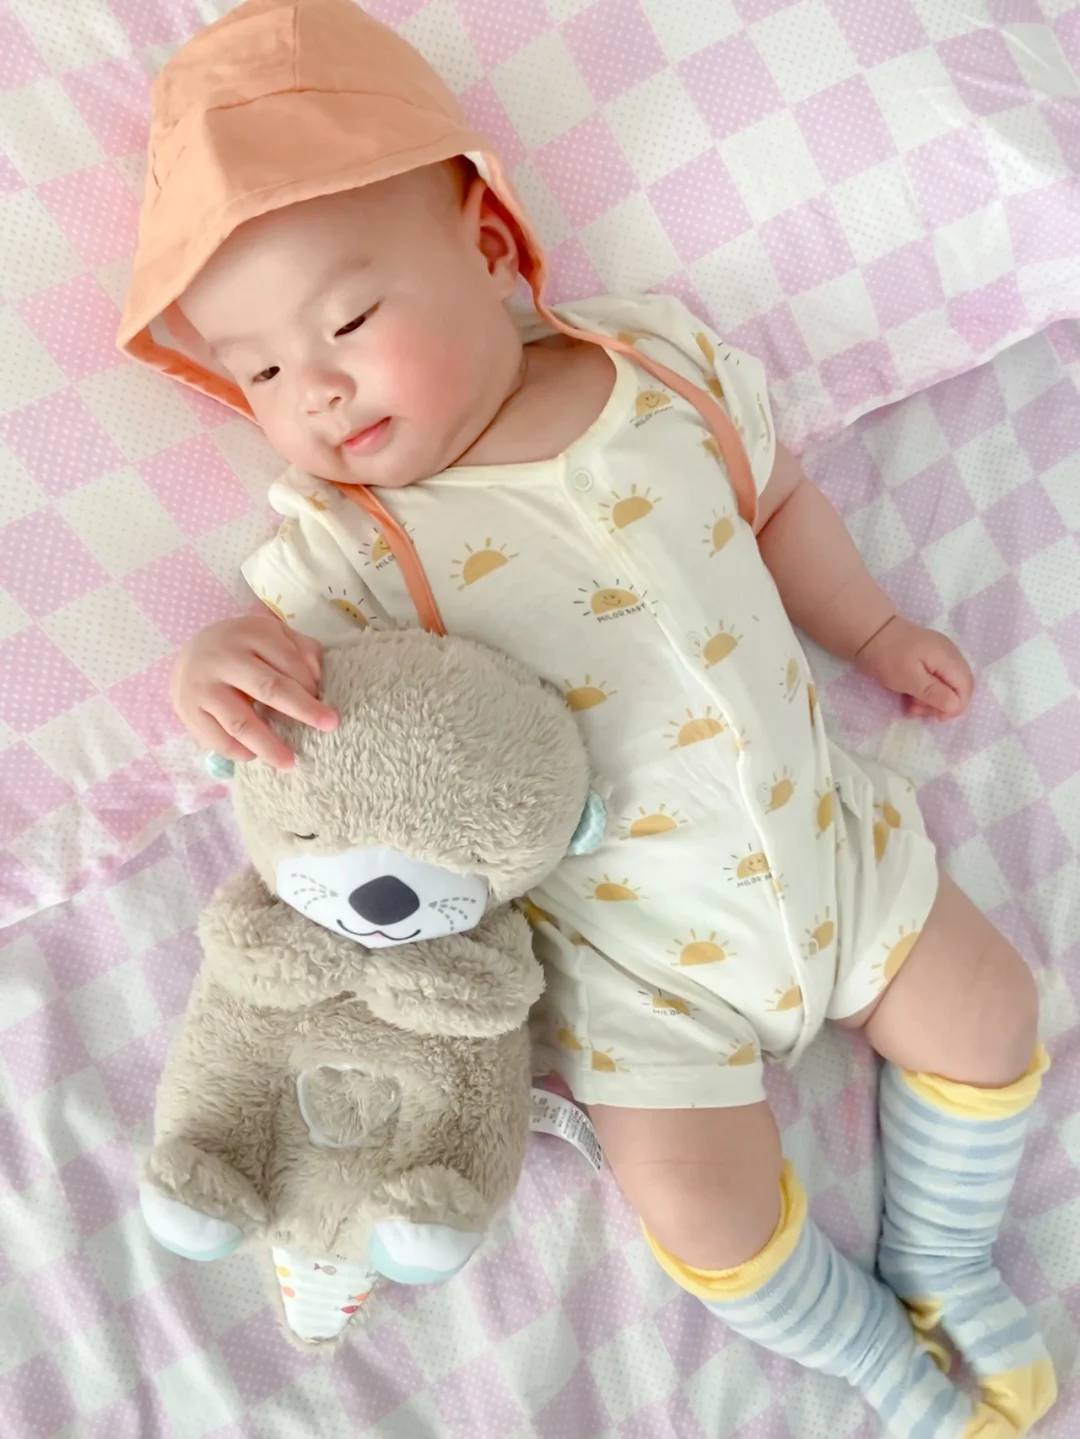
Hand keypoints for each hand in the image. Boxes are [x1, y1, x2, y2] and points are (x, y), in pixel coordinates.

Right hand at [171, 613, 337, 768]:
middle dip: (302, 710)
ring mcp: (202, 685)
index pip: (289, 661)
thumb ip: (302, 651)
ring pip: (239, 721)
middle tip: (329, 726)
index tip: (324, 703)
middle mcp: (223, 658)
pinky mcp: (187, 710)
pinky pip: (215, 738)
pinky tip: (253, 756)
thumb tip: (318, 681)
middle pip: (268, 688)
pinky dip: (236, 752)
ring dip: (268, 745)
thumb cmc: (246, 650)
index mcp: (250, 634)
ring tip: (289, 762)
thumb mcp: (274, 637)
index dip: (310, 684)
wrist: (192, 654)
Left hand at [855, 616, 973, 720]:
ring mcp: (940, 653)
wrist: (869, 631)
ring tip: (910, 705)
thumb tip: (956, 706)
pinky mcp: (930, 655)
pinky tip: (910, 696)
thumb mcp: (909, 679)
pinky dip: (926, 689)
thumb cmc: (887, 656)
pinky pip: (937, 677)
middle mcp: (950, 653)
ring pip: (948, 683)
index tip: (936, 718)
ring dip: (932, 699)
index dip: (957, 706)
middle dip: (942, 704)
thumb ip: (934, 692)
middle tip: (916, 710)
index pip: (966, 687)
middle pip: (959, 686)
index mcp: (948, 658)